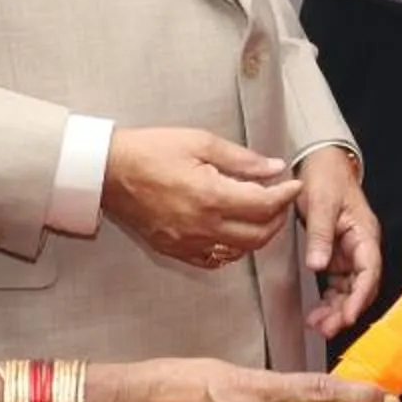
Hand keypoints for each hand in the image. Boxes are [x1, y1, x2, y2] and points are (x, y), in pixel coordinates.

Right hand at [106, 127, 301, 267]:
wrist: (108, 171)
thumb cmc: (150, 150)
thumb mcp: (199, 142)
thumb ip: (241, 159)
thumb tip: (273, 167)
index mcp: (210, 196)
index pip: (264, 205)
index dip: (285, 195)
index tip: (293, 184)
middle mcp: (202, 226)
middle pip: (259, 235)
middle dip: (278, 217)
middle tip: (281, 199)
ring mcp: (187, 243)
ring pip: (240, 251)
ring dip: (258, 234)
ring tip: (260, 212)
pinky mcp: (175, 250)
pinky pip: (215, 260)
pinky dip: (232, 249)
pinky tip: (234, 230)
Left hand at [295, 149, 382, 338]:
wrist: (321, 162)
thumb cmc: (326, 178)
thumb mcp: (320, 203)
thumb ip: (320, 235)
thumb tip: (317, 266)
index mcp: (365, 234)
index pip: (369, 271)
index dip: (360, 296)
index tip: (348, 316)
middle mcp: (361, 248)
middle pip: (361, 286)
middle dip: (346, 310)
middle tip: (326, 328)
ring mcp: (349, 254)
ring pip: (348, 290)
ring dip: (336, 309)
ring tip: (318, 325)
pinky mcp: (336, 256)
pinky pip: (337, 285)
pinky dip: (328, 300)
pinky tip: (317, 313)